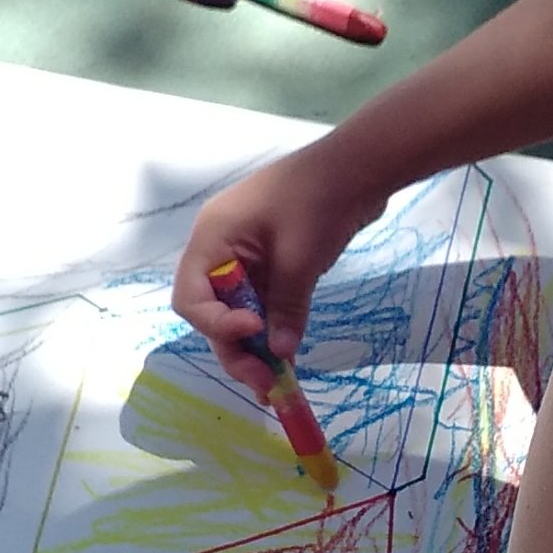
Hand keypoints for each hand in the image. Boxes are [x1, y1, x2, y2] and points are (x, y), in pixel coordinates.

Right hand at [172, 142, 387, 395]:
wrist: (360, 167)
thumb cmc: (321, 200)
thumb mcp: (301, 256)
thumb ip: (287, 306)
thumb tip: (280, 353)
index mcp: (212, 239)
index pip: (192, 296)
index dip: (217, 324)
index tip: (254, 331)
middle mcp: (221, 250)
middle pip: (213, 312)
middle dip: (237, 349)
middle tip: (265, 383)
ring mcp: (246, 258)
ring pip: (238, 313)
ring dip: (254, 348)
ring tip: (276, 385)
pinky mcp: (271, 264)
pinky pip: (263, 304)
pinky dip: (272, 330)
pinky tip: (287, 360)